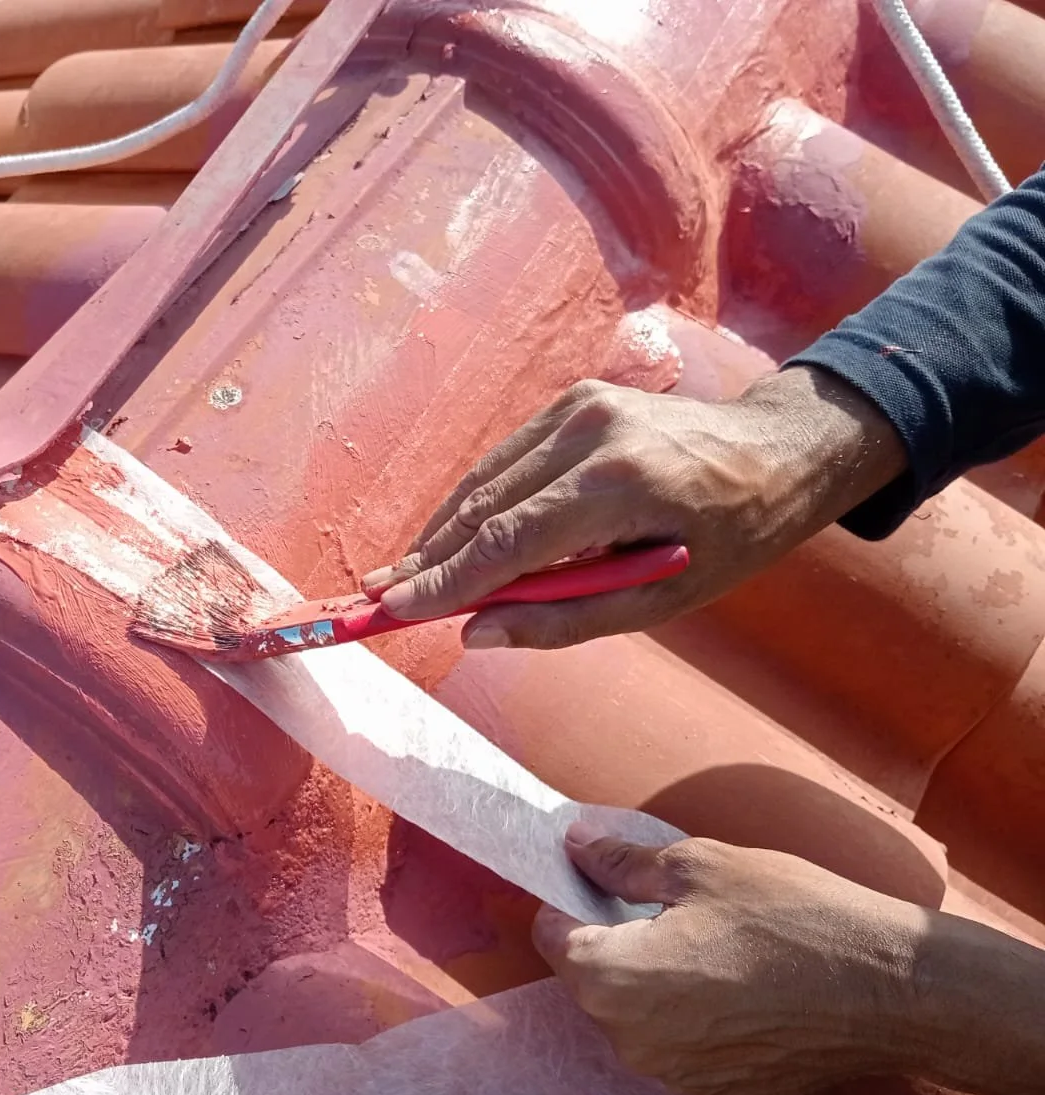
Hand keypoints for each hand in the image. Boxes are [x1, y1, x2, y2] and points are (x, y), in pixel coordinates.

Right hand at [362, 367, 906, 648]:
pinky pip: (505, 459)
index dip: (446, 581)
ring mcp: (578, 406)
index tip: (397, 610)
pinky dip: (473, 502)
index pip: (508, 540)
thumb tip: (477, 633)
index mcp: (620, 484)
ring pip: (485, 479)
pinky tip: (446, 537)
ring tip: (401, 575)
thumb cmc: (732, 536)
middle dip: (429, 558)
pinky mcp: (572, 399)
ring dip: (440, 531)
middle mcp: (590, 432)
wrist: (779, 448)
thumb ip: (565, 618)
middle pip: (484, 506)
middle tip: (379, 598)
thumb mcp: (664, 599)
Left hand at [531, 824, 926, 1094]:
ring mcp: (676, 1075)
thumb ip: (622, 862)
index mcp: (611, 978)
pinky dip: (694, 1018)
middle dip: (614, 941)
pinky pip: (682, 1046)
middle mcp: (631, 1040)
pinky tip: (738, 986)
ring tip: (711, 945)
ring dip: (655, 982)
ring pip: (637, 1017)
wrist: (888, 987)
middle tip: (666, 907)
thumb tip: (575, 847)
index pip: (552, 936)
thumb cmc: (790, 915)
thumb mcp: (697, 864)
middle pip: (592, 979)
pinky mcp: (719, 1093)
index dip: (570, 901)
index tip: (602, 881)